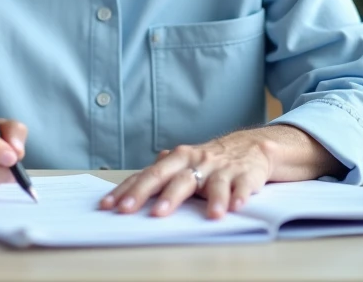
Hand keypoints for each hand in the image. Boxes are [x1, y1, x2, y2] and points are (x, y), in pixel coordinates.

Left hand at [99, 125, 339, 219]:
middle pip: (171, 178)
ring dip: (206, 199)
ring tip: (199, 215)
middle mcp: (196, 162)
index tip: (109, 206)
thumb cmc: (211, 161)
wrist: (253, 146)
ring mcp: (221, 169)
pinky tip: (234, 208)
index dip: (129, 190)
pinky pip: (242, 187)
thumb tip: (128, 184)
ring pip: (211, 184)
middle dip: (152, 195)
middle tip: (133, 211)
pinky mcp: (246, 176)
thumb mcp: (183, 163)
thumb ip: (159, 174)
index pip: (148, 176)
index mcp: (178, 159)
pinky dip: (239, 196)